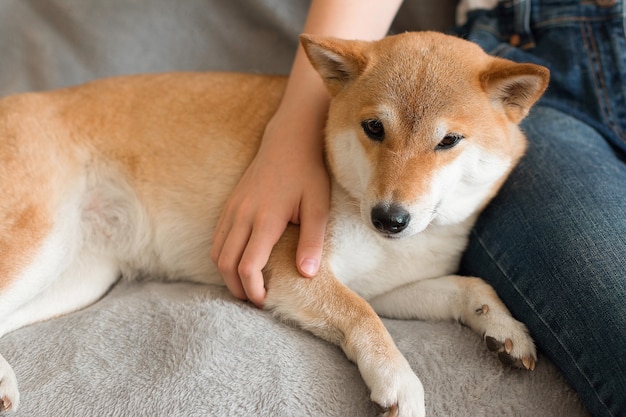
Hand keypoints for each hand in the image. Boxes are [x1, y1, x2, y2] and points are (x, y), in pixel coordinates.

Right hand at [210, 109, 329, 306]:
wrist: (289, 140)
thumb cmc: (308, 173)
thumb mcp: (318, 206)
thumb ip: (312, 241)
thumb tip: (306, 275)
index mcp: (265, 219)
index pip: (247, 267)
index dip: (254, 291)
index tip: (267, 300)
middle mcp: (242, 215)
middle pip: (225, 265)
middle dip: (238, 288)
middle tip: (256, 300)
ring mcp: (232, 209)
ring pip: (216, 253)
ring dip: (228, 274)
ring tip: (249, 285)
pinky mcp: (229, 204)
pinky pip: (217, 238)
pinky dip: (223, 257)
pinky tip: (241, 262)